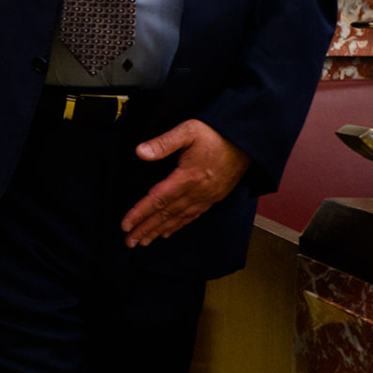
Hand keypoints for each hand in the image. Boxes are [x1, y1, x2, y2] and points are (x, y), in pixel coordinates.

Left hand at [122, 119, 250, 247]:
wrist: (247, 141)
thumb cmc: (216, 134)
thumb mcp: (188, 131)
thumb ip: (163, 143)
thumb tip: (140, 151)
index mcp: (188, 177)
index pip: (158, 199)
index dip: (140, 213)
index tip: (125, 225)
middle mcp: (197, 191)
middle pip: (166, 214)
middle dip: (146, 229)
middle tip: (129, 241)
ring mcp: (207, 196)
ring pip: (178, 218)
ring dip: (159, 231)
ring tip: (143, 241)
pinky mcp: (214, 197)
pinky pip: (192, 216)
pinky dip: (177, 226)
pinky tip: (167, 232)